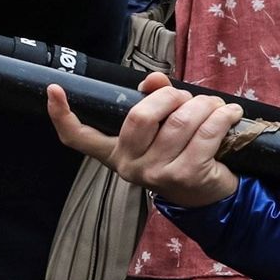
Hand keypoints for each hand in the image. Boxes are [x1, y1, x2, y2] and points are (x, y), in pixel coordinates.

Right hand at [46, 70, 242, 208]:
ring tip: (212, 105)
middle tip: (184, 96)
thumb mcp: (159, 130)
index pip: (78, 138)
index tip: (52, 89)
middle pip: (140, 117)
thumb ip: (152, 100)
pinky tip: (228, 113)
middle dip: (168, 97)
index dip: (61, 114)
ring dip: (201, 106)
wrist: (210, 198)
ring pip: (179, 123)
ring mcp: (157, 175)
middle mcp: (129, 167)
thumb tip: (155, 81)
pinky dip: (220, 118)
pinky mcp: (187, 177)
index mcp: (115, 153)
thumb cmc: (178, 154)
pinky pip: (205, 136)